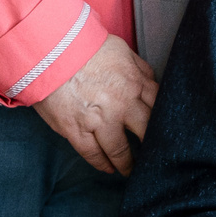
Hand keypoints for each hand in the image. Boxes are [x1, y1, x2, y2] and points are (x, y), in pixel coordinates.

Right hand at [33, 32, 156, 175]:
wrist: (50, 52)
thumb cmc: (84, 46)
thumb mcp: (121, 50)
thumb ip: (138, 68)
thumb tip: (151, 80)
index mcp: (134, 84)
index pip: (157, 107)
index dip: (162, 121)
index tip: (165, 130)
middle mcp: (121, 106)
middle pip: (145, 132)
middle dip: (152, 145)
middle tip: (155, 155)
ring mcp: (99, 121)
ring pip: (120, 149)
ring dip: (127, 163)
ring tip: (132, 170)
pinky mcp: (76, 131)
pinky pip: (93, 154)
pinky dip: (102, 164)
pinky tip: (108, 169)